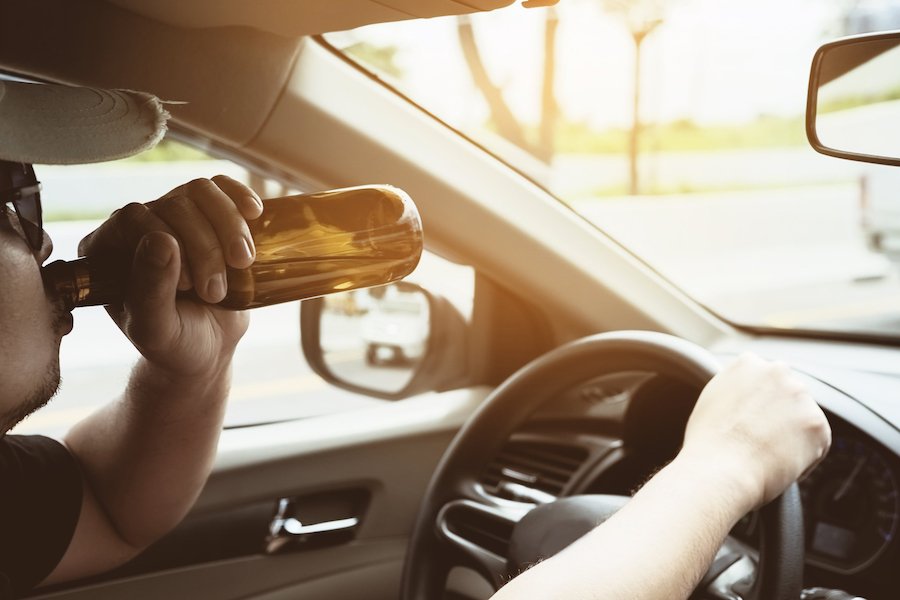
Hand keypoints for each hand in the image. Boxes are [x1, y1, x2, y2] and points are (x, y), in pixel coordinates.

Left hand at [78, 176, 263, 376]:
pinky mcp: (208, 216)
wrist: (208, 348)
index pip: (134, 218)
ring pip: (201, 191)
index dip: (170, 245)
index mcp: (106, 250)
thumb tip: (160, 238)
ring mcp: (174, 217)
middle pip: (174, 204)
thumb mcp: (157, 329)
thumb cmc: (175, 343)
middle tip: (216, 291)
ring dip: (229, 226)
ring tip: (242, 263)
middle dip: (206, 247)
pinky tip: (254, 214)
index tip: (188, 285)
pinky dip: (240, 196)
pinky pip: (222, 187)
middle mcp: (136, 227)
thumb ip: (150, 290)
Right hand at [681, 353, 830, 507]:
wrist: (720, 468)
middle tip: (761, 439)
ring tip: (768, 455)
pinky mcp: (818, 424)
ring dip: (793, 435)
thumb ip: (733, 390)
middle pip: (787, 394)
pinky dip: (804, 458)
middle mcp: (777, 371)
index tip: (751, 420)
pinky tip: (779, 465)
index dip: (759, 403)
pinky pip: (816, 444)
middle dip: (780, 415)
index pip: (764, 379)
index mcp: (748, 363)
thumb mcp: (711, 400)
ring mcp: (800, 396)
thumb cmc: (707, 443)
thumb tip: (743, 400)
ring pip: (803, 418)